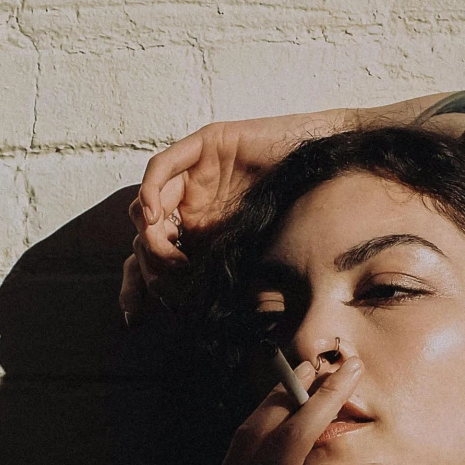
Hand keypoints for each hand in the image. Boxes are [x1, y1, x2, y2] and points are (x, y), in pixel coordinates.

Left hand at [120, 107, 354, 324]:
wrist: (324, 169)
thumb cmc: (298, 209)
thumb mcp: (254, 254)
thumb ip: (225, 275)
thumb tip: (202, 319)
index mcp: (199, 230)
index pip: (154, 256)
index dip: (139, 285)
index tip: (141, 313)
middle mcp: (190, 202)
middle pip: (143, 233)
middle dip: (147, 260)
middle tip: (164, 278)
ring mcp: (193, 174)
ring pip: (147, 203)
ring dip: (149, 230)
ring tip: (167, 252)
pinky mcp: (202, 146)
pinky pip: (164, 167)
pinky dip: (153, 191)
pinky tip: (155, 215)